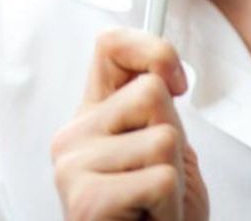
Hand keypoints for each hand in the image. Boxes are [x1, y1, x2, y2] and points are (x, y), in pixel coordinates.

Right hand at [51, 28, 208, 220]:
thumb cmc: (159, 211)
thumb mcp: (163, 145)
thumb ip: (155, 105)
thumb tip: (164, 68)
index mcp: (92, 115)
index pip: (110, 46)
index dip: (153, 49)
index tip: (178, 83)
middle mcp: (72, 135)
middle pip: (151, 93)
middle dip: (174, 139)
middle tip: (158, 179)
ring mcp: (72, 167)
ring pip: (162, 138)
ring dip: (173, 178)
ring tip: (152, 204)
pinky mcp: (85, 202)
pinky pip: (159, 178)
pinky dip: (169, 205)